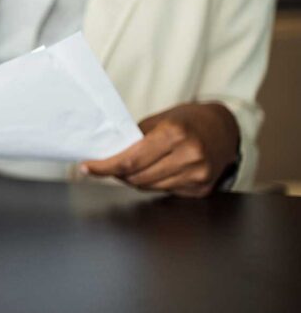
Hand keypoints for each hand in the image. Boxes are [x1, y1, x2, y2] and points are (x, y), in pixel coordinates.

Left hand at [81, 103, 239, 196]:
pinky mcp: (203, 188)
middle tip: (108, 166)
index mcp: (174, 134)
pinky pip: (166, 192)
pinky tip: (156, 172)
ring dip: (135, 180)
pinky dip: (154, 184)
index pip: (130, 160)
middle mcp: (189, 155)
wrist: (224, 128)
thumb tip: (108, 155)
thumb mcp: (159, 120)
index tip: (87, 168)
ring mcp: (198, 174)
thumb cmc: (188, 120)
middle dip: (118, 174)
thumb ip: (135, 139)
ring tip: (132, 168)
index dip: (105, 167)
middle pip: (138, 177)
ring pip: (150, 188)